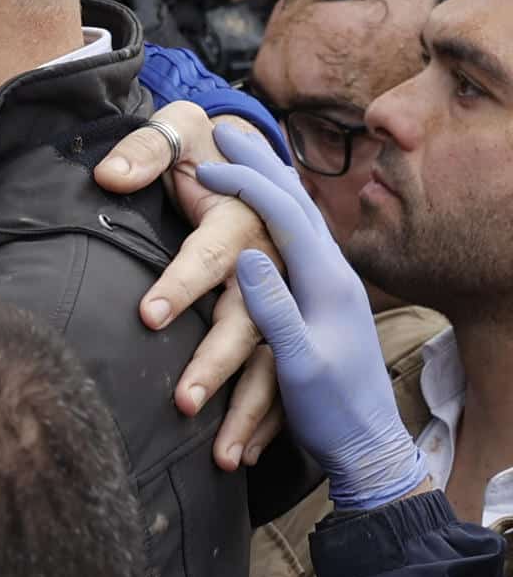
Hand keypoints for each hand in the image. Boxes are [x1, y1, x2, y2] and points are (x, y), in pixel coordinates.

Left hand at [94, 101, 283, 468]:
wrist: (250, 157)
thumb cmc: (200, 149)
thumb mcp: (175, 135)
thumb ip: (141, 152)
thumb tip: (107, 176)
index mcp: (242, 221)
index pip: (208, 256)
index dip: (179, 284)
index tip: (147, 317)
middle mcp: (266, 264)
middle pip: (244, 322)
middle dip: (215, 365)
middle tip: (181, 402)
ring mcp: (282, 300)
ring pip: (270, 363)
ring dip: (249, 411)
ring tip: (224, 456)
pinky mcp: (286, 324)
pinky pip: (282, 379)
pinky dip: (268, 420)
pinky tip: (248, 456)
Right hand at [196, 124, 427, 509]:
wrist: (370, 448)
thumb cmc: (333, 410)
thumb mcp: (300, 363)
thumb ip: (274, 308)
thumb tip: (246, 256)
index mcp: (327, 281)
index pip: (284, 212)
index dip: (246, 181)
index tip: (206, 160)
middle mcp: (334, 273)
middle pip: (296, 200)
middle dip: (260, 160)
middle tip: (227, 127)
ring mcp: (331, 286)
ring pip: (299, 216)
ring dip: (269, 179)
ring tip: (246, 152)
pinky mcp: (324, 302)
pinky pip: (298, 239)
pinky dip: (278, 210)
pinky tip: (268, 210)